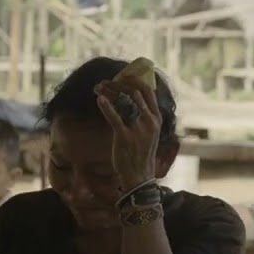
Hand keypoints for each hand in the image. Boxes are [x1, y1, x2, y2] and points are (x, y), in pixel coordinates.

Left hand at [95, 75, 159, 190]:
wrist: (139, 177)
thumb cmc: (141, 154)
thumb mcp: (148, 134)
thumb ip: (143, 118)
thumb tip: (129, 101)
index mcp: (156, 119)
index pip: (147, 91)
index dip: (133, 80)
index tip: (121, 76)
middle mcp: (149, 122)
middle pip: (133, 93)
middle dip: (116, 84)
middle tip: (103, 82)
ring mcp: (138, 129)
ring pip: (123, 102)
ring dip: (108, 92)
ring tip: (97, 88)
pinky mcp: (124, 137)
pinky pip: (115, 117)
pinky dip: (106, 107)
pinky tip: (99, 100)